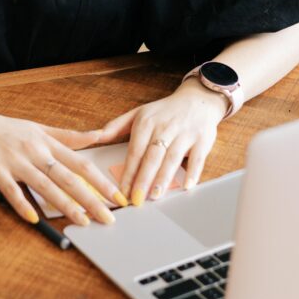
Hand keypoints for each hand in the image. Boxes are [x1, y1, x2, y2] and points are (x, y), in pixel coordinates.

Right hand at [0, 99, 127, 225]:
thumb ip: (67, 136)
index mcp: (46, 141)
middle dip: (91, 199)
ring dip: (66, 206)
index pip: (80, 163)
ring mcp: (15, 161)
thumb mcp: (37, 128)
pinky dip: (24, 206)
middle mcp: (35, 151)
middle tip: (109, 217)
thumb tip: (96, 136)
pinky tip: (35, 220)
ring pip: (46, 186)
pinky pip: (12, 192)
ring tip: (83, 222)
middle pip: (68, 177)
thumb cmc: (1, 129)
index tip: (118, 196)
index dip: (101, 181)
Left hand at [97, 80, 227, 204]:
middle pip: (152, 156)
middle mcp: (165, 128)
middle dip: (143, 178)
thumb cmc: (164, 112)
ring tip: (155, 195)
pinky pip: (197, 158)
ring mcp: (185, 133)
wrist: (197, 99)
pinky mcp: (203, 139)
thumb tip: (95, 137)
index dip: (128, 172)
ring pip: (172, 158)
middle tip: (137, 199)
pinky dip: (193, 172)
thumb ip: (116, 126)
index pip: (135, 151)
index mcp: (146, 123)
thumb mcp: (138, 113)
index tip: (122, 190)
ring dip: (164, 178)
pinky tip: (186, 186)